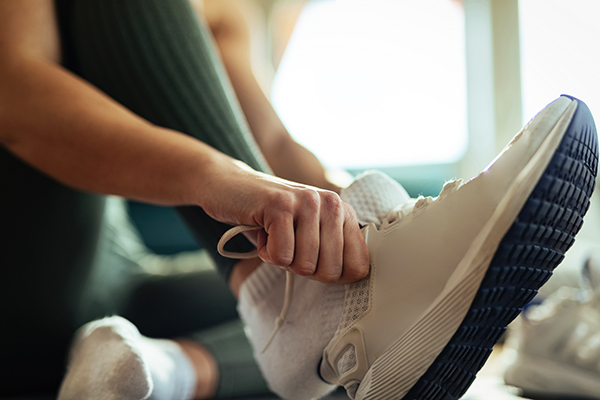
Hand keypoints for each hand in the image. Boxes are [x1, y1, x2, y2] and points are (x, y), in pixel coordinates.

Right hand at [200, 159, 368, 283]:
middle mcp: (331, 204)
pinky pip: (281, 256)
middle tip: (288, 245)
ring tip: (274, 234)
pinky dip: (266, 252)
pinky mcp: (280, 205)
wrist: (228, 185)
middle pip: (331, 271)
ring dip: (282, 259)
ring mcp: (307, 202)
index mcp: (343, 213)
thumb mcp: (308, 233)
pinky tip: (263, 230)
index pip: (359, 266)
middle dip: (303, 269)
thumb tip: (351, 280)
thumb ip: (333, 252)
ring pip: (304, 266)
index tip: (314, 262)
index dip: (334, 277)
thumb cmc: (270, 216)